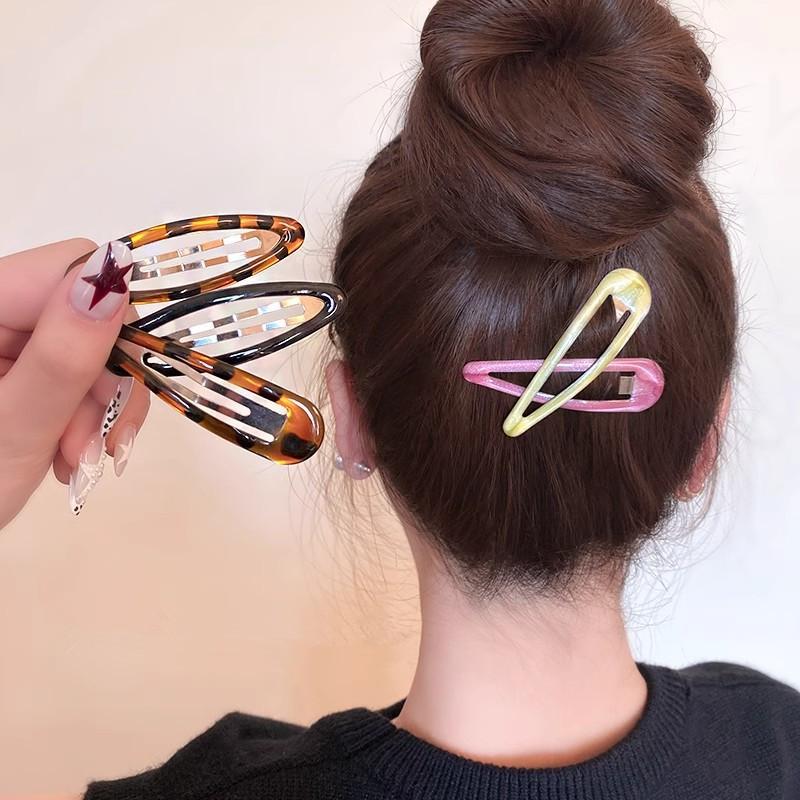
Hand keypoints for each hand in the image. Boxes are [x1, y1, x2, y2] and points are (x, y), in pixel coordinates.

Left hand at [0, 238, 149, 527]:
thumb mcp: (15, 428)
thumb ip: (63, 354)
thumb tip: (116, 273)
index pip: (68, 268)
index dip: (111, 319)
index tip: (119, 390)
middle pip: (84, 312)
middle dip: (106, 380)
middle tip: (97, 443)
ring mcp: (1, 342)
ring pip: (88, 348)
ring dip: (99, 407)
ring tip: (78, 459)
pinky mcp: (12, 366)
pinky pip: (72, 372)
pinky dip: (84, 414)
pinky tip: (69, 451)